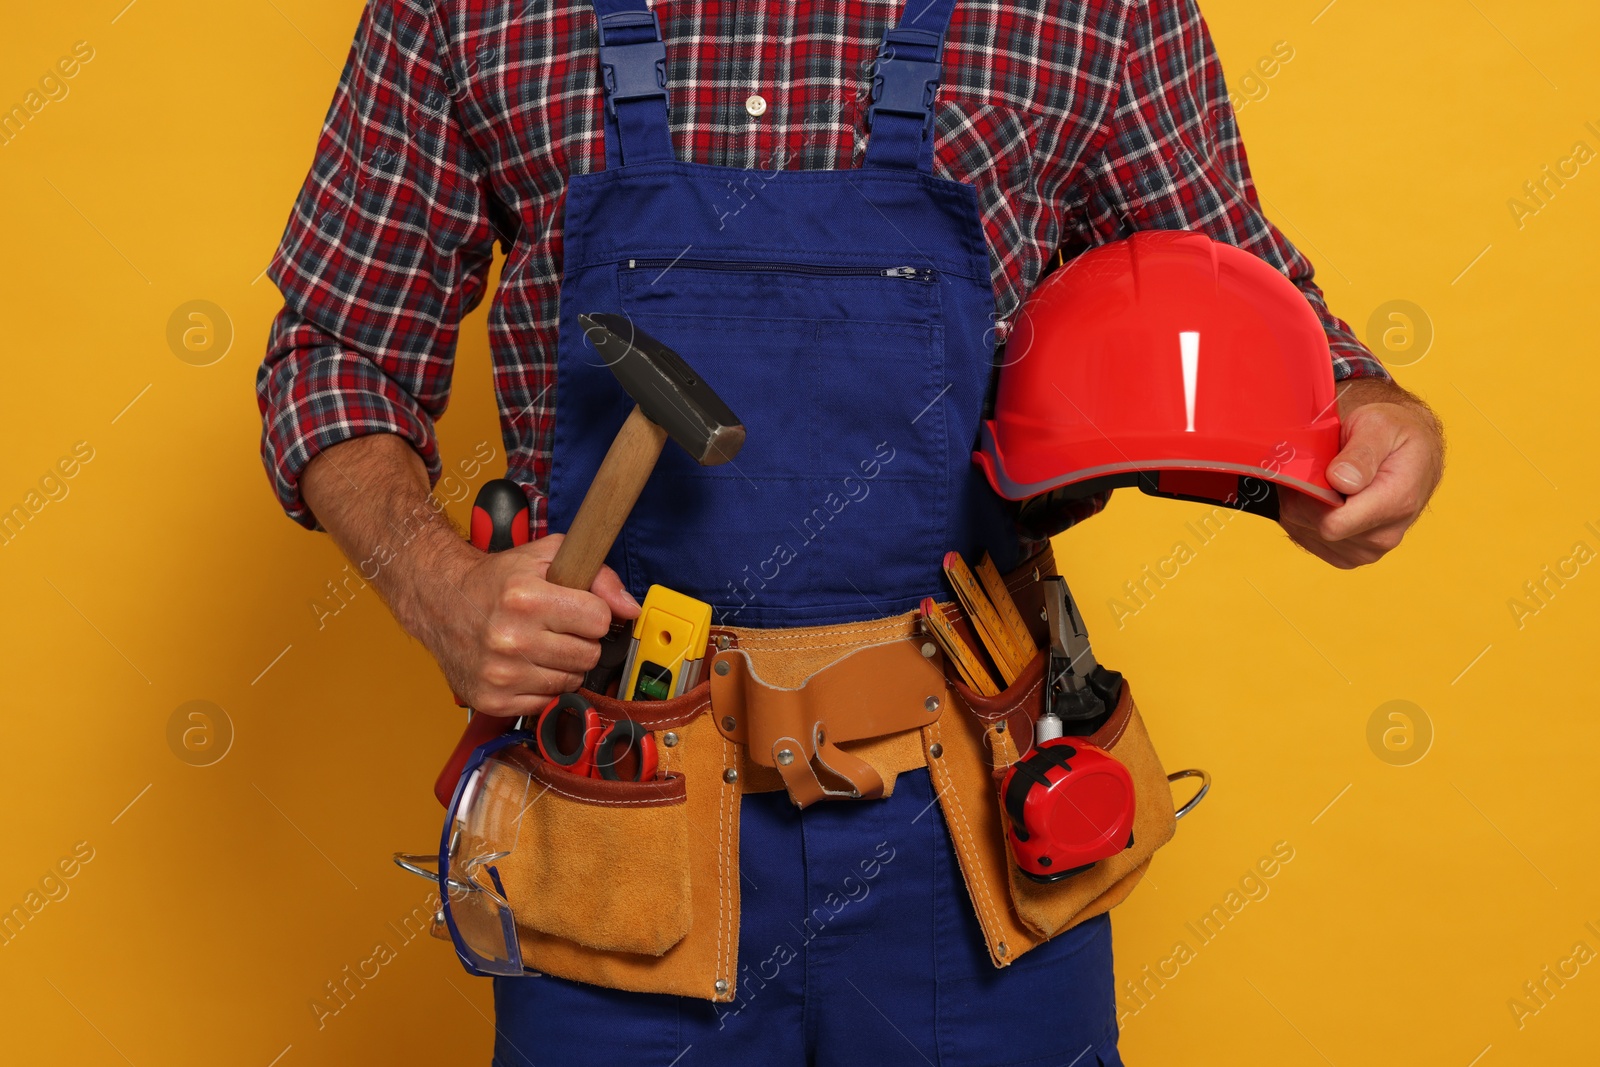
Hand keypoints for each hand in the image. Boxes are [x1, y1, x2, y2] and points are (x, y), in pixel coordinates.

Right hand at [424, 532, 640, 716]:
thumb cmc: (496, 580)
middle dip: (581, 640)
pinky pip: (547, 702)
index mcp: (526, 598)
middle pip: (589, 655)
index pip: (600, 620)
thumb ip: (598, 575)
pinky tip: (525, 665)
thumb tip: (629, 608)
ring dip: (563, 665)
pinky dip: (542, 686)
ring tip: (539, 645)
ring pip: (571, 681)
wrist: (441, 601)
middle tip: (556, 628)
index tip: (576, 609)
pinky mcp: (493, 700)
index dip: (593, 613)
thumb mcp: (547, 557)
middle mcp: (511, 638)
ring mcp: (500, 674)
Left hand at [1278, 378, 1444, 568]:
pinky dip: (1305, 516)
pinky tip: (1321, 496)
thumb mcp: (1380, 425)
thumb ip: (1361, 453)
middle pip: (1316, 526)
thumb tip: (1340, 480)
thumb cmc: (1394, 434)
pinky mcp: (1350, 555)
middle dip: (1306, 495)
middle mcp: (1383, 536)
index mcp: (1395, 504)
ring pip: (1306, 531)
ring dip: (1304, 503)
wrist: (1411, 453)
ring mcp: (1366, 550)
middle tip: (1318, 466)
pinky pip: (1308, 539)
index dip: (1312, 495)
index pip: (1333, 522)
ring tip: (1323, 479)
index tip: (1314, 467)